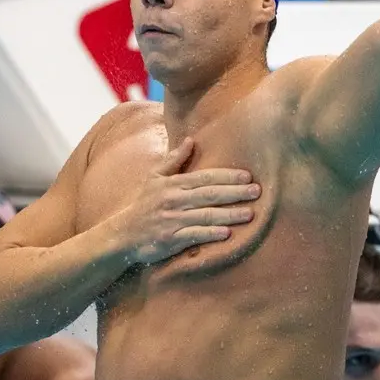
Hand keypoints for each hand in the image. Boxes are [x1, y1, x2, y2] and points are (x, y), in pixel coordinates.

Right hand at [118, 137, 260, 264]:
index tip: (248, 176)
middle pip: (209, 194)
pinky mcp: (170, 239)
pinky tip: (227, 234)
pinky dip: (210, 234)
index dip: (227, 176)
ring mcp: (172, 220)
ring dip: (229, 214)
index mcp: (173, 184)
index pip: (205, 177)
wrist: (122, 234)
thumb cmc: (143, 204)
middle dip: (235, 193)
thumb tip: (191, 139)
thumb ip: (174, 159)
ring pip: (205, 215)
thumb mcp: (154, 177)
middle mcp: (174, 200)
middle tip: (257, 191)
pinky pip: (193, 235)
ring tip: (250, 214)